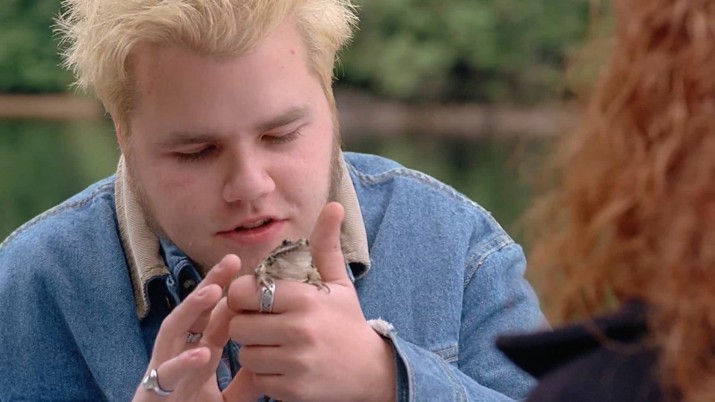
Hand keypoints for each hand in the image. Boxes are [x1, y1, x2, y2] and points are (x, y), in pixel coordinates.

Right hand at [132, 255, 241, 401]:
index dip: (231, 295)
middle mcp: (179, 352)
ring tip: (213, 290)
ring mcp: (165, 368)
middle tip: (232, 261)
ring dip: (191, 309)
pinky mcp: (155, 390)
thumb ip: (244, 383)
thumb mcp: (226, 398)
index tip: (253, 274)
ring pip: (174, 330)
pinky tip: (202, 351)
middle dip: (210, 285)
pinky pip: (168, 373)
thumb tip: (267, 364)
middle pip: (195, 312)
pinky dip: (184, 362)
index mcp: (198, 351)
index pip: (215, 316)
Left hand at [222, 202, 395, 401]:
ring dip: (254, 350)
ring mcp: (296, 362)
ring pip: (245, 353)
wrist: (371, 371)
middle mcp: (299, 329)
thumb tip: (334, 204)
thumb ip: (326, 245)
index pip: (244, 292)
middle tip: (265, 325)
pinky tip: (284, 366)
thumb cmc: (347, 322)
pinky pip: (257, 378)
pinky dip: (265, 374)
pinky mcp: (292, 390)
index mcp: (305, 299)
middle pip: (238, 324)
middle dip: (246, 324)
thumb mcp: (339, 283)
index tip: (257, 300)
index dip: (244, 296)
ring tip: (275, 345)